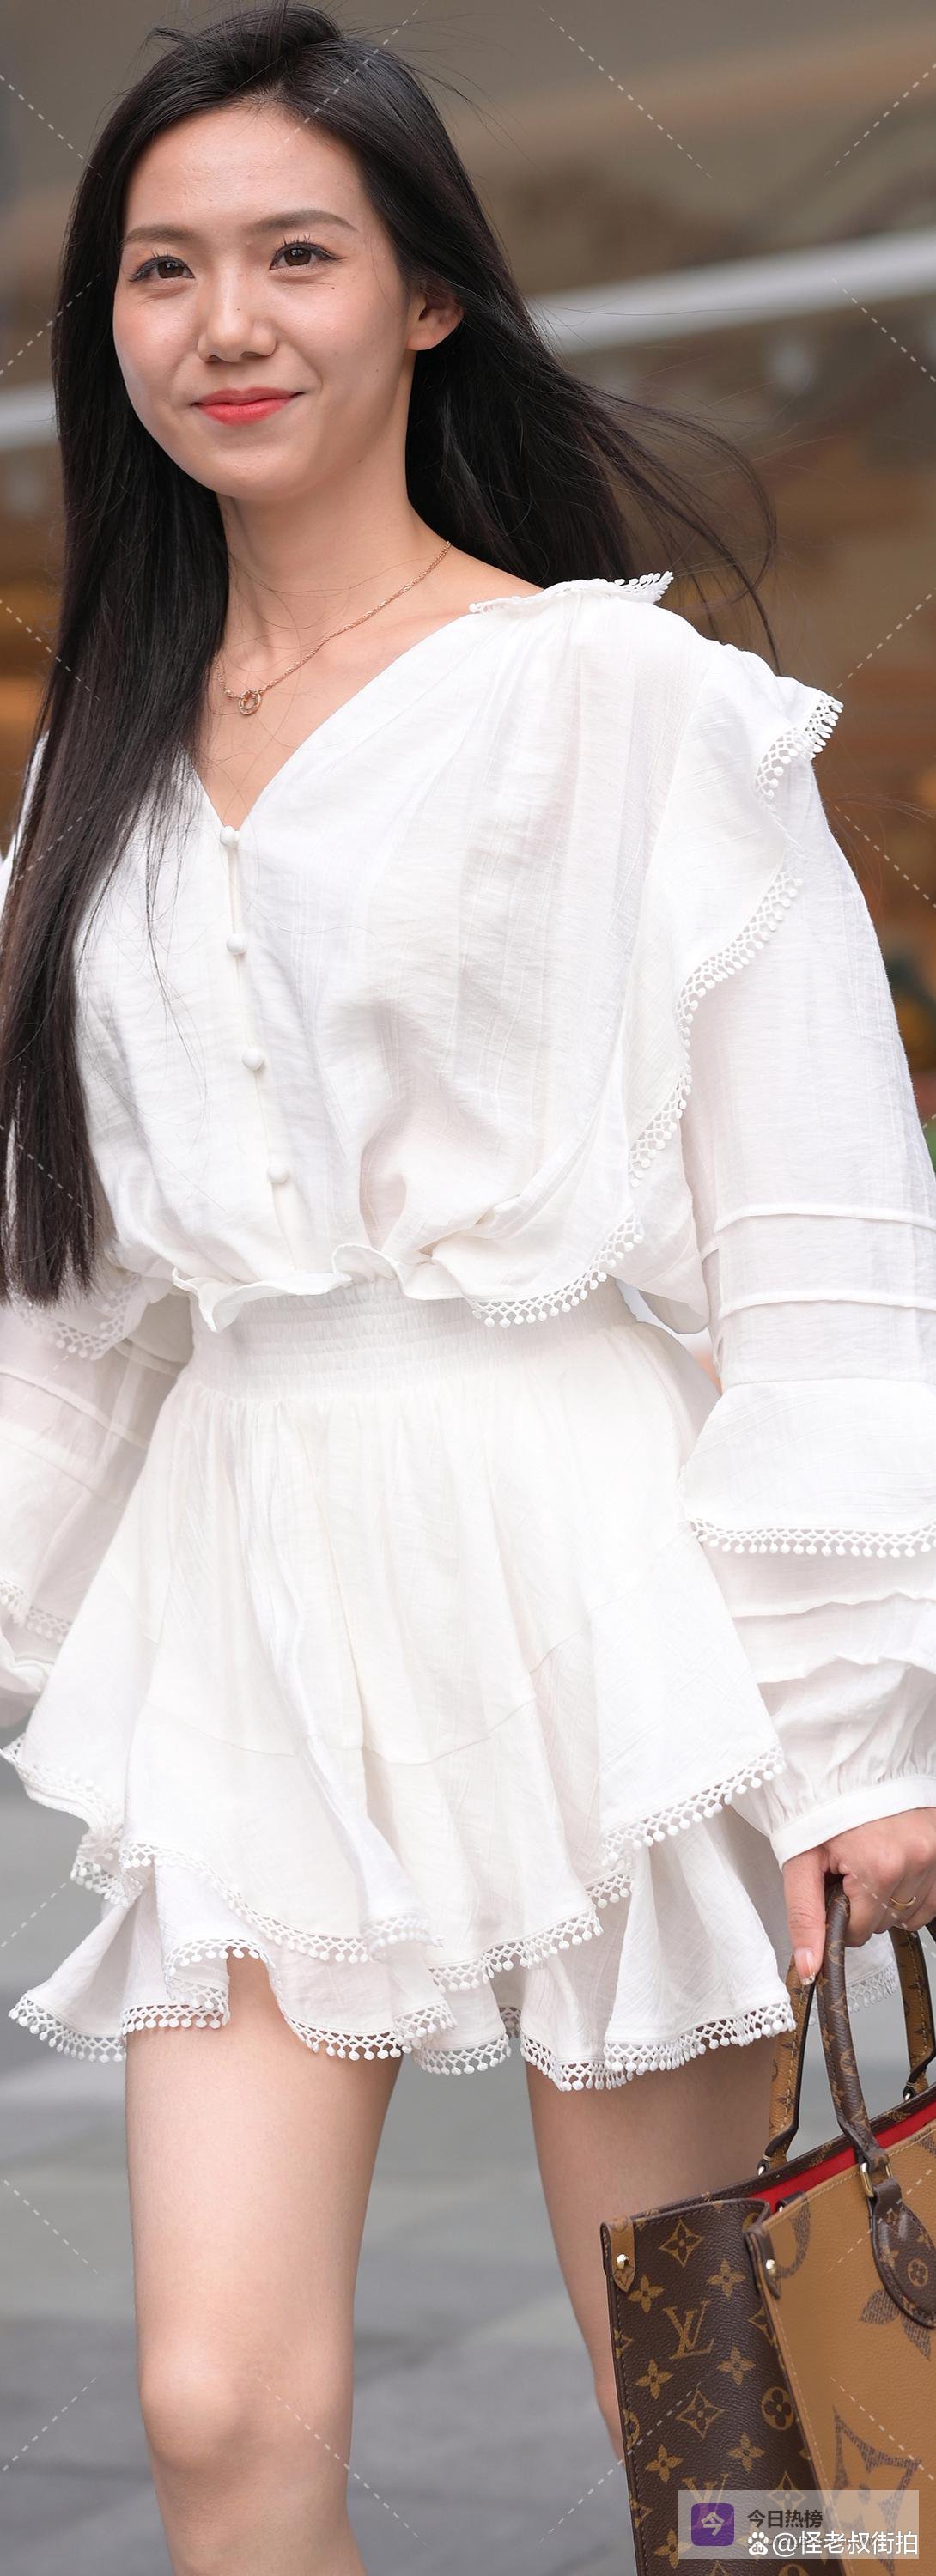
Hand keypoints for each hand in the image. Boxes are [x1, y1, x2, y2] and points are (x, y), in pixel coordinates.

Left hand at [782, 1807, 935, 1983]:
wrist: (849, 1768)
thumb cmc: (824, 1810)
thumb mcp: (800, 1862)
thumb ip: (805, 1917)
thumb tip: (811, 1967)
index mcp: (878, 1865)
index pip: (860, 1931)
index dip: (840, 1916)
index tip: (834, 1888)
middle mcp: (915, 1860)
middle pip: (885, 1922)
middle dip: (863, 1905)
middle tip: (849, 1868)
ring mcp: (934, 1855)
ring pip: (909, 1913)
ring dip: (888, 1899)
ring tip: (870, 1863)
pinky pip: (931, 1898)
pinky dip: (911, 1891)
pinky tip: (893, 1867)